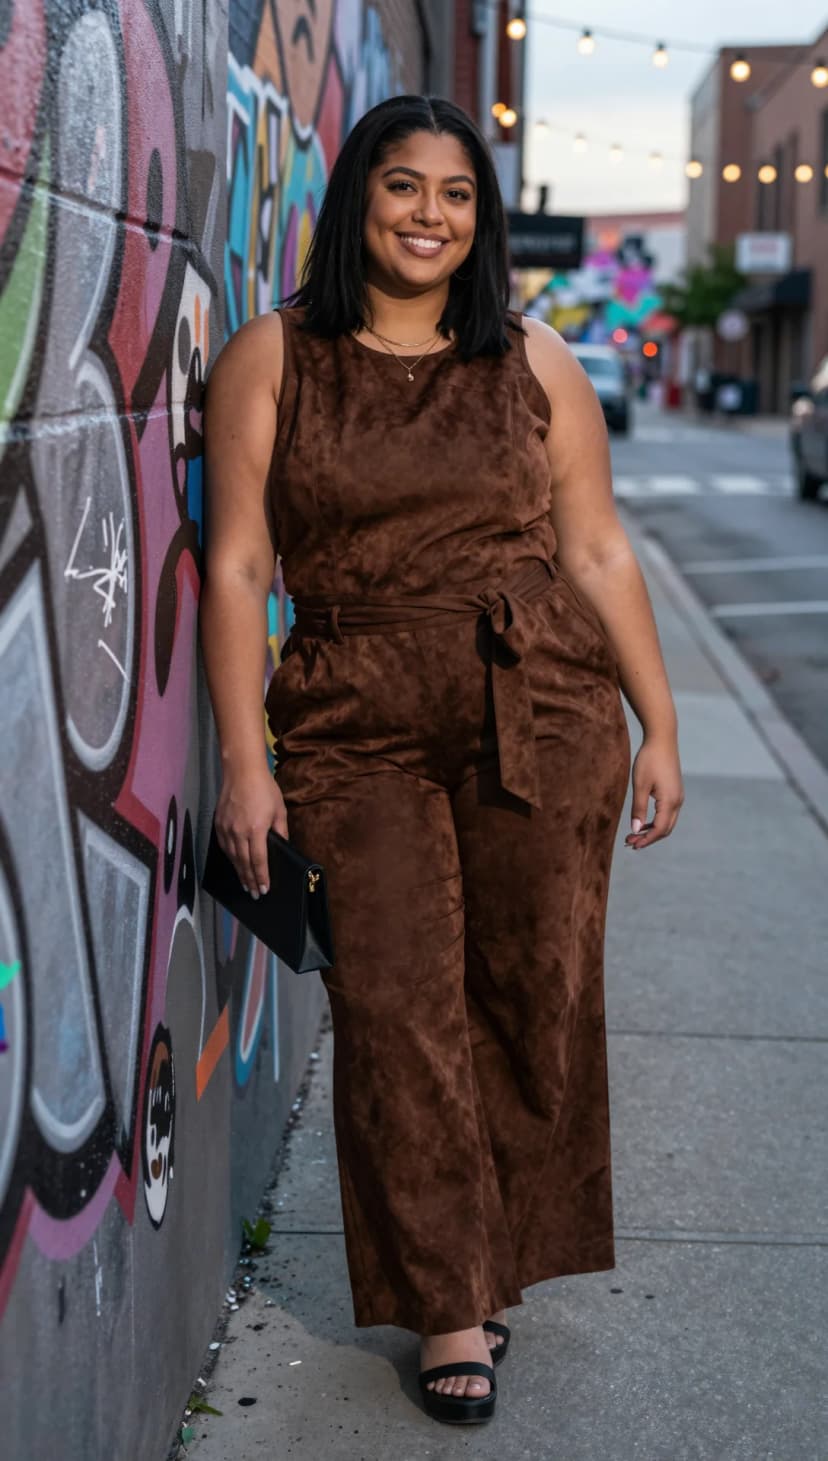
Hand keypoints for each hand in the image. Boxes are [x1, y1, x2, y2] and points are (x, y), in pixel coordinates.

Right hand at [214, 764, 287, 896]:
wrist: (241, 771)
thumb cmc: (265, 789)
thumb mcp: (279, 810)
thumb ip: (281, 832)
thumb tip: (282, 847)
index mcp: (256, 830)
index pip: (258, 861)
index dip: (261, 877)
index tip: (264, 890)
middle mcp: (239, 832)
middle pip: (244, 863)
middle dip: (250, 881)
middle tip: (255, 895)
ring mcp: (226, 829)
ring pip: (233, 858)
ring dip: (239, 873)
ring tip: (246, 885)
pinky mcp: (218, 824)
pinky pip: (224, 847)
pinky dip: (230, 859)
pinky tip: (235, 864)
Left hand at [625, 736, 683, 850]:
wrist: (662, 739)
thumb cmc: (649, 760)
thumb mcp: (640, 785)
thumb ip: (638, 809)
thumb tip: (636, 830)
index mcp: (670, 801)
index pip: (659, 830)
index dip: (646, 840)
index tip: (632, 844)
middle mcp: (678, 801)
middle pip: (665, 829)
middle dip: (649, 838)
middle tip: (630, 842)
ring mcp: (678, 796)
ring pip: (667, 822)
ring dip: (652, 830)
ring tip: (634, 834)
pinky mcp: (675, 792)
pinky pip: (668, 813)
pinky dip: (656, 821)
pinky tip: (644, 822)